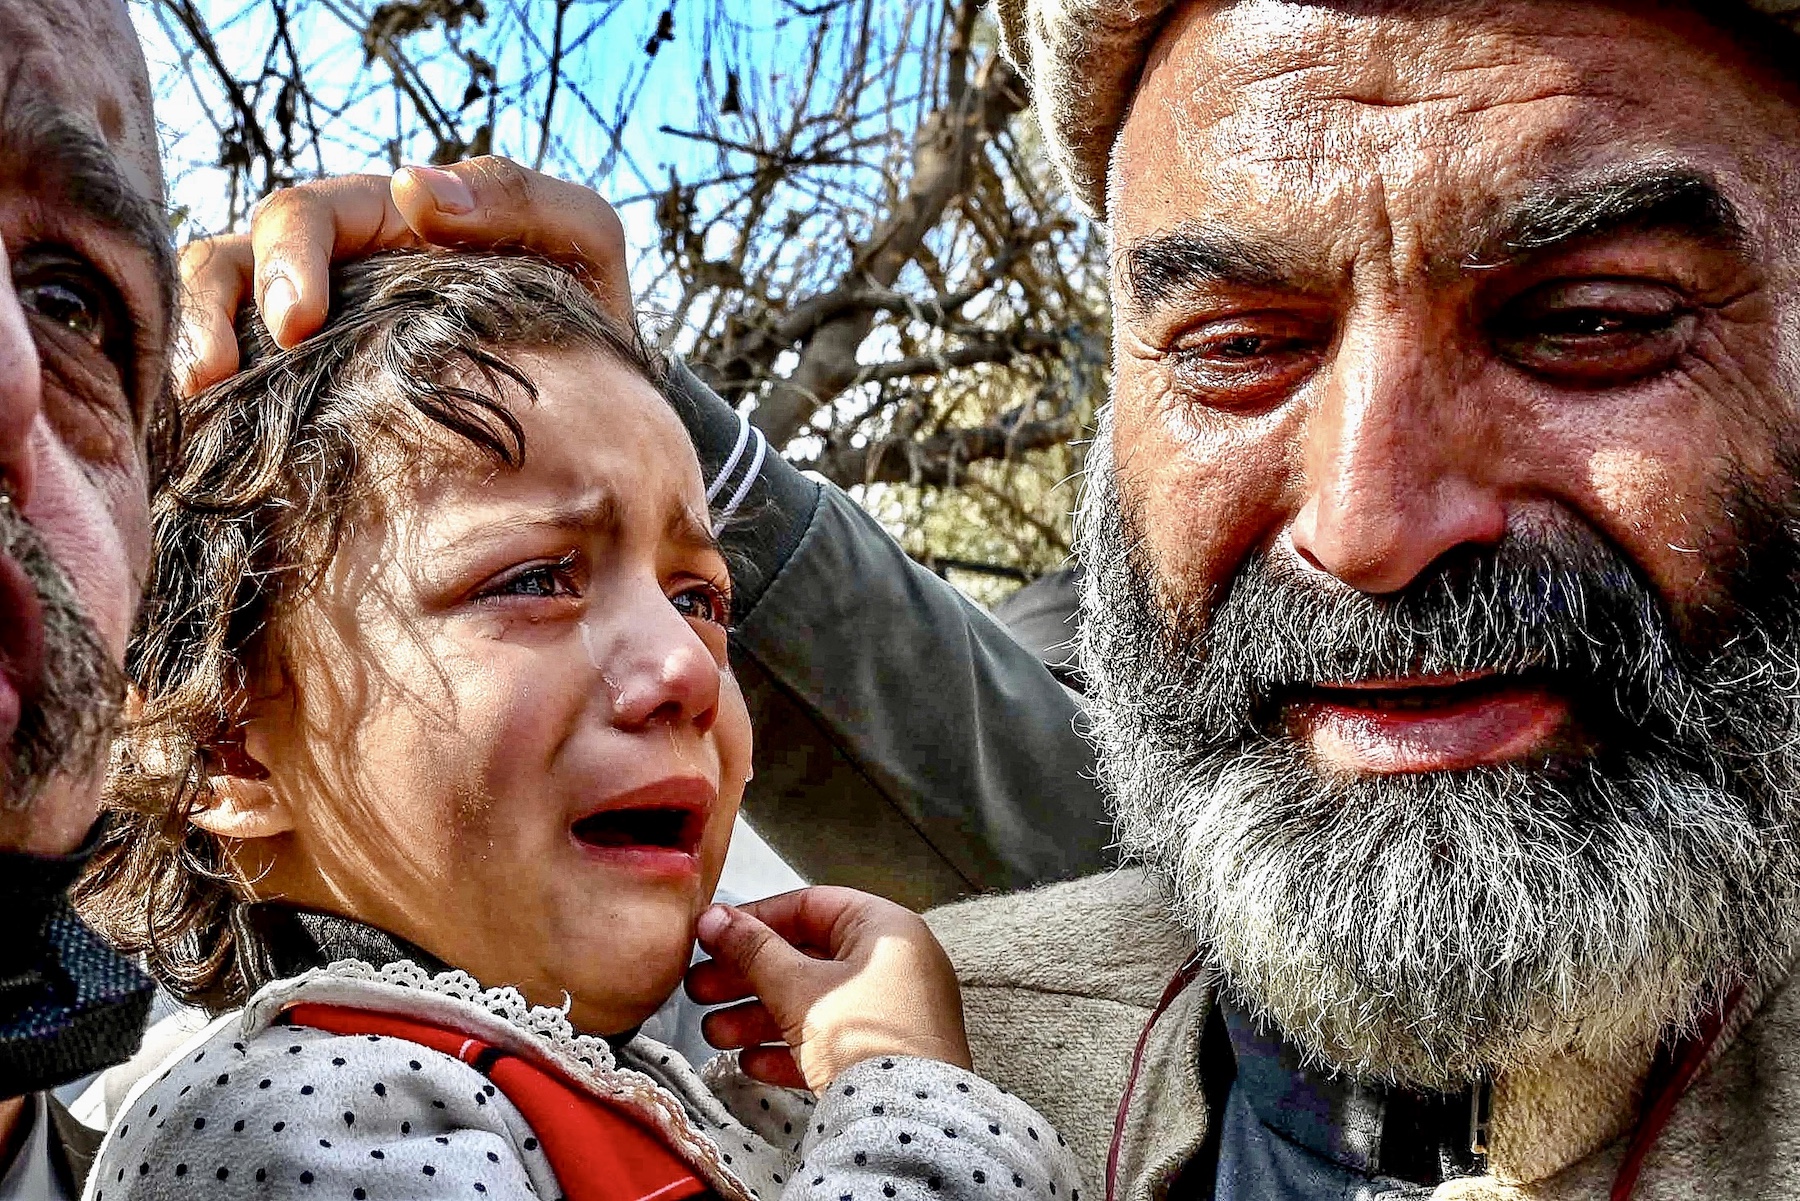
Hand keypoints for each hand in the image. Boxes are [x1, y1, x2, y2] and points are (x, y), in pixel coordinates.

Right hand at [174, 157, 632, 396]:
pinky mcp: (298, 395)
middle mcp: (334, 269)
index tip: (298, 323)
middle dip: (221, 307)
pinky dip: (203, 402)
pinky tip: (205, 439)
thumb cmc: (583, 320)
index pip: (307, 216)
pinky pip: (228, 386)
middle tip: (226, 371)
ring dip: (193, 342)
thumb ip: (522, 200)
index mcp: (386, 224)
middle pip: (236, 260)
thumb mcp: (580, 244)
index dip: (289, 258)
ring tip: (201, 395)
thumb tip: (414, 188)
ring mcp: (308, 333)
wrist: (599, 420)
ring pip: (213, 311)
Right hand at [686, 886, 972, 1092]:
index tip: (712, 934)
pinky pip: (831, 1042)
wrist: (908, 1121)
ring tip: (712, 1035)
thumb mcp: (797, 988)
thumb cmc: (861, 1037)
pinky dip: (790, 1049)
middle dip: (747, 978)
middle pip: (806, 958)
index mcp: (883, 930)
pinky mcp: (886, 1056)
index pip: (810, 906)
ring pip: (813, 1004)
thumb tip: (713, 918)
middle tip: (699, 989)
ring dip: (758, 1018)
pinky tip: (750, 1064)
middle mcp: (892, 964)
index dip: (756, 919)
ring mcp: (892, 1013)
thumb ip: (752, 951)